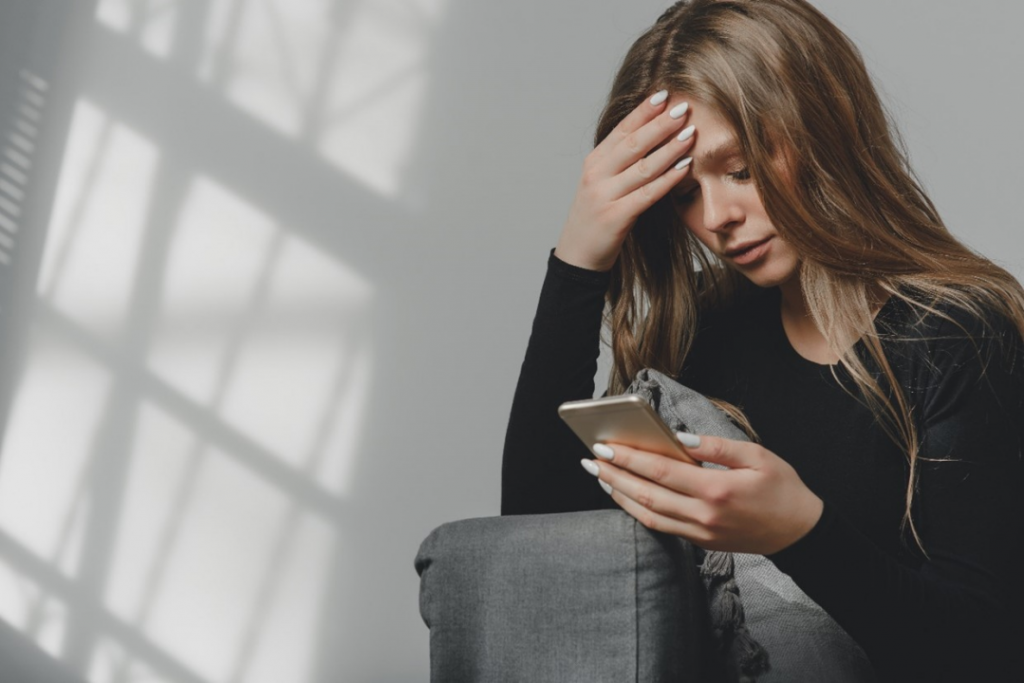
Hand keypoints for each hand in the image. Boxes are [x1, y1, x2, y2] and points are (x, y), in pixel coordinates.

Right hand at [554, 90, 695, 271]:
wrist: (578, 256)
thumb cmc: (596, 218)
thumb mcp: (602, 184)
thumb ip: (621, 162)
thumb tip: (652, 136)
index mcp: (594, 163)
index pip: (621, 130)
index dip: (643, 111)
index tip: (664, 94)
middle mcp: (596, 176)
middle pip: (633, 144)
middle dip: (660, 124)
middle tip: (683, 108)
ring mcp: (604, 196)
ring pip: (642, 167)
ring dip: (669, 149)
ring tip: (690, 134)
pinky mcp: (615, 217)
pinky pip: (646, 194)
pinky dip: (667, 179)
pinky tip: (684, 168)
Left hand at [582, 434, 823, 554]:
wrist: (801, 533)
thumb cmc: (782, 488)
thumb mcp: (756, 456)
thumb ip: (714, 447)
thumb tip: (676, 439)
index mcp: (716, 490)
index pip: (660, 472)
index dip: (629, 458)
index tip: (605, 445)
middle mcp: (703, 515)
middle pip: (646, 494)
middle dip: (614, 475)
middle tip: (591, 459)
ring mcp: (700, 533)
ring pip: (648, 514)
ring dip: (620, 495)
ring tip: (600, 476)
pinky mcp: (701, 542)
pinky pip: (661, 526)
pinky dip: (638, 510)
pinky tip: (626, 495)